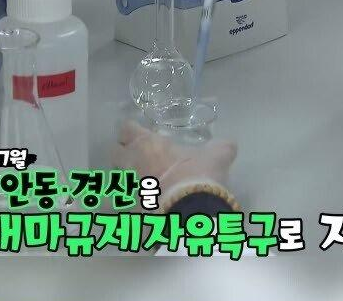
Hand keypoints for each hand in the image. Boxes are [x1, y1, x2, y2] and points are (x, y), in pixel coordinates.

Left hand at [111, 120, 237, 200]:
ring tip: (145, 183)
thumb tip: (229, 144)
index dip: (131, 130)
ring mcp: (129, 187)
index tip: (141, 134)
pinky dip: (133, 203)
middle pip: (113, 152)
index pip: (126, 129)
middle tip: (139, 156)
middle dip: (122, 153)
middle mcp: (132, 163)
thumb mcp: (217, 155)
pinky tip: (147, 206)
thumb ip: (220, 147)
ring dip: (127, 178)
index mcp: (147, 144)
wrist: (192, 213)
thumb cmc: (199, 175)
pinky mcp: (131, 210)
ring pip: (117, 178)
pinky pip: (126, 203)